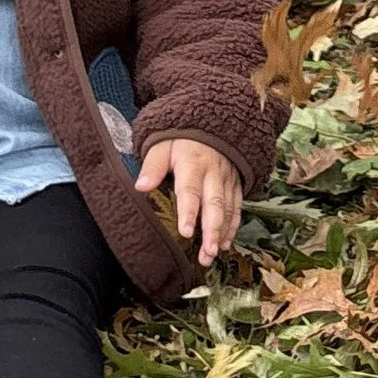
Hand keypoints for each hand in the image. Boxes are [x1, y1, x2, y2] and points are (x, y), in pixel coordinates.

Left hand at [135, 137, 243, 265]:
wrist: (214, 122)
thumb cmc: (182, 139)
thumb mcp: (163, 145)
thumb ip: (153, 166)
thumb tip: (140, 186)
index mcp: (193, 163)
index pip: (190, 190)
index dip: (188, 211)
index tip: (185, 232)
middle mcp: (213, 173)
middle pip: (214, 204)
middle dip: (211, 230)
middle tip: (207, 252)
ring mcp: (227, 179)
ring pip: (227, 209)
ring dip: (222, 233)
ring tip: (212, 255)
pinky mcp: (235, 184)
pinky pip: (237, 206)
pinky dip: (233, 226)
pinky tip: (227, 243)